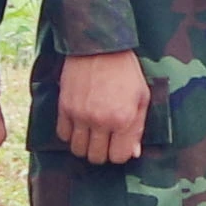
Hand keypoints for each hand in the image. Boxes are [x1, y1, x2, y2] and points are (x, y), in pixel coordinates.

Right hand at [55, 50, 151, 166]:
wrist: (99, 47)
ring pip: (78, 150)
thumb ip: (138, 128)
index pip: (118, 157)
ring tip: (92, 134)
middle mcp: (100, 121)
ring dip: (85, 146)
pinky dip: (71, 134)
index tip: (119, 144)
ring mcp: (80, 115)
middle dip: (102, 152)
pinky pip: (63, 135)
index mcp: (123, 119)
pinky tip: (79, 125)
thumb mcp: (142, 97)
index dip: (119, 154)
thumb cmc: (125, 71)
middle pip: (96, 157)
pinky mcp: (64, 107)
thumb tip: (134, 153)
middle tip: (105, 140)